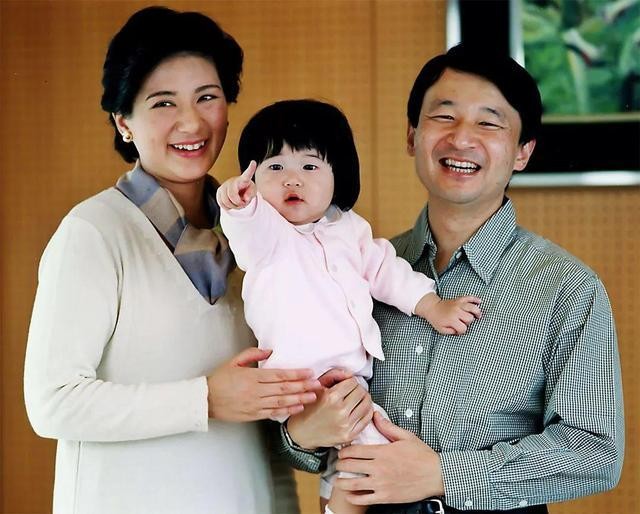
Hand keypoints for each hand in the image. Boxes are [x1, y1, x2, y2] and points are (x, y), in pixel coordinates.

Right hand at [206, 347, 320, 421]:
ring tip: (312, 397)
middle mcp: (255, 391)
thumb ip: (252, 354)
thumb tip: (269, 351)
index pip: (279, 375)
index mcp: (252, 377)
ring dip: (298, 399)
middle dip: (302, 386)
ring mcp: (255, 404)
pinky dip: (286, 410)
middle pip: (284, 388)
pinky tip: (297, 408)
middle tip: (317, 385)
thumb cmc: (219, 380)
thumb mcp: (234, 361)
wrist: (205, 400)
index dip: (296, 374)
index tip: (309, 372)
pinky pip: (273, 413)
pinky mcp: (253, 415)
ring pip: (281, 401)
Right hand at [216, 161, 256, 208]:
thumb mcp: (252, 192)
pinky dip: (227, 207)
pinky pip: (221, 203)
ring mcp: (224, 186)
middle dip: (238, 203)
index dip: (250, 169)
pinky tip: (231, 204)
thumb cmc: (247, 190)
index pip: (247, 174)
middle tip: (243, 204)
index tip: (253, 162)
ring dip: (233, 206)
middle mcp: (232, 181)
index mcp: (243, 179)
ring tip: (238, 204)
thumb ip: (250, 194)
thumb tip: (245, 198)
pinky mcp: (219, 192)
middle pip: (232, 195)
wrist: (238, 191)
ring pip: (225, 201)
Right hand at [286, 373, 372, 448]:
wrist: (302, 433)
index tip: (347, 384)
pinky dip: (367, 411)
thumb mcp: (317, 387)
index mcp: (331, 397)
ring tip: (358, 399)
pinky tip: (360, 409)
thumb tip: (349, 373)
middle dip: (358, 389)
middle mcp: (340, 411)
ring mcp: (346, 425)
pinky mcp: (349, 435)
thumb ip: (333, 375)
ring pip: (367, 405)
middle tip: (354, 391)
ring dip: (364, 399)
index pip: (353, 382)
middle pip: (362, 392)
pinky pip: (367, 419)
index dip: (350, 381)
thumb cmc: (308, 408)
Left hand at [334, 412, 443, 504]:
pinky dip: (353, 497)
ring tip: (337, 480)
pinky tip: (349, 494)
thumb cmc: (422, 456)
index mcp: (382, 452)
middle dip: (340, 465)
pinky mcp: (386, 497)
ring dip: (342, 482)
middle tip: (337, 464)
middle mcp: (379, 468)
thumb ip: (387, 426)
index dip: (344, 451)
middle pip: (350, 466)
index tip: (341, 452)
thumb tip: (375, 414)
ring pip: (354, 484)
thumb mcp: (406, 436)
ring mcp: (381, 483)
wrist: (436, 475)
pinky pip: (364, 499)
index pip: (354, 450)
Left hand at [416, 293, 481, 334]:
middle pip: (470, 318)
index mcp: (452, 319)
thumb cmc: (437, 319)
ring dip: (477, 312)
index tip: (458, 330)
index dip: (462, 331)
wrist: (432, 307)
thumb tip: (460, 331)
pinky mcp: (459, 299)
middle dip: (468, 322)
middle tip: (463, 323)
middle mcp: (456, 311)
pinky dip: (475, 299)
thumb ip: (451, 332)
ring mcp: (458, 304)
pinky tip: (479, 301)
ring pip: (473, 308)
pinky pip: (469, 298)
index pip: (463, 328)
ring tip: (478, 316)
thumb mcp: (441, 329)